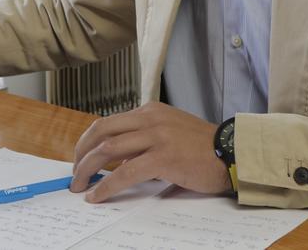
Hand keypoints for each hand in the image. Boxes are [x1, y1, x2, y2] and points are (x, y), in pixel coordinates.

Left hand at [70, 102, 230, 202]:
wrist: (232, 153)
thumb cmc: (203, 148)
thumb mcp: (170, 131)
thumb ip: (145, 138)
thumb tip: (118, 158)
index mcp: (149, 111)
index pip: (108, 122)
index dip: (87, 141)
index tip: (80, 158)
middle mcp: (150, 118)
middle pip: (101, 131)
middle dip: (80, 153)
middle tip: (75, 174)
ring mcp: (156, 136)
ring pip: (108, 150)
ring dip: (87, 169)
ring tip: (80, 186)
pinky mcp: (163, 157)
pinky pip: (125, 173)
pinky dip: (107, 185)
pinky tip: (98, 195)